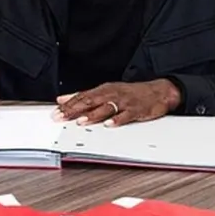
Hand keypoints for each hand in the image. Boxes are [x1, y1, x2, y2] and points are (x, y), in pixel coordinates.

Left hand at [53, 79, 180, 126]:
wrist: (158, 91)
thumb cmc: (130, 93)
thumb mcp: (106, 91)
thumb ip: (84, 96)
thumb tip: (62, 99)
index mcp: (104, 90)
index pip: (82, 97)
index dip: (68, 105)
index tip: (56, 112)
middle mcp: (112, 94)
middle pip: (91, 101)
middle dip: (75, 109)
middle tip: (62, 117)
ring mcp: (124, 102)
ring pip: (106, 108)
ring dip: (93, 115)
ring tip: (81, 121)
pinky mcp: (136, 110)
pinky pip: (126, 116)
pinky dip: (118, 120)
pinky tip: (110, 125)